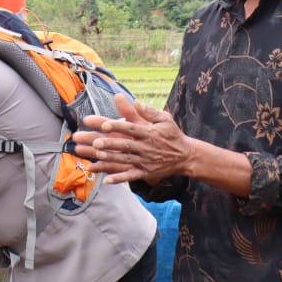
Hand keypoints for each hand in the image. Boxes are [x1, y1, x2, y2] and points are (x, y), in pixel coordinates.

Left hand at [73, 94, 189, 183]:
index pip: (130, 129)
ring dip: (111, 158)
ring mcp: (146, 161)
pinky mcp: (146, 172)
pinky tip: (106, 180)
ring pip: (125, 160)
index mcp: (149, 133)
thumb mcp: (165, 119)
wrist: (186, 156)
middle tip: (95, 142)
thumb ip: (150, 111)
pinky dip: (119, 179)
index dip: (117, 126)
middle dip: (110, 144)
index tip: (104, 124)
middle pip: (125, 145)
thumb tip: (136, 101)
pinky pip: (131, 176)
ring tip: (96, 156)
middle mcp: (146, 147)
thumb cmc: (173, 135)